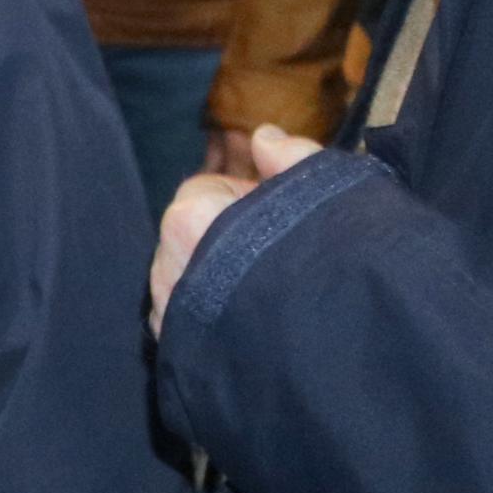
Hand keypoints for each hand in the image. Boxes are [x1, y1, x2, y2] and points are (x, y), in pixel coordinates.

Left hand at [149, 121, 323, 331]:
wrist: (325, 357)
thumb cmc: (323, 267)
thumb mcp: (321, 196)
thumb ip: (292, 158)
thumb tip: (263, 136)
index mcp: (189, 219)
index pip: (208, 189)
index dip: (252, 199)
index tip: (287, 220)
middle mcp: (166, 265)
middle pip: (195, 233)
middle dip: (233, 238)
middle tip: (282, 256)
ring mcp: (168, 312)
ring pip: (190, 275)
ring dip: (221, 277)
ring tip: (271, 293)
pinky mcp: (176, 350)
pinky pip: (189, 317)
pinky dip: (214, 315)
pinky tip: (254, 324)